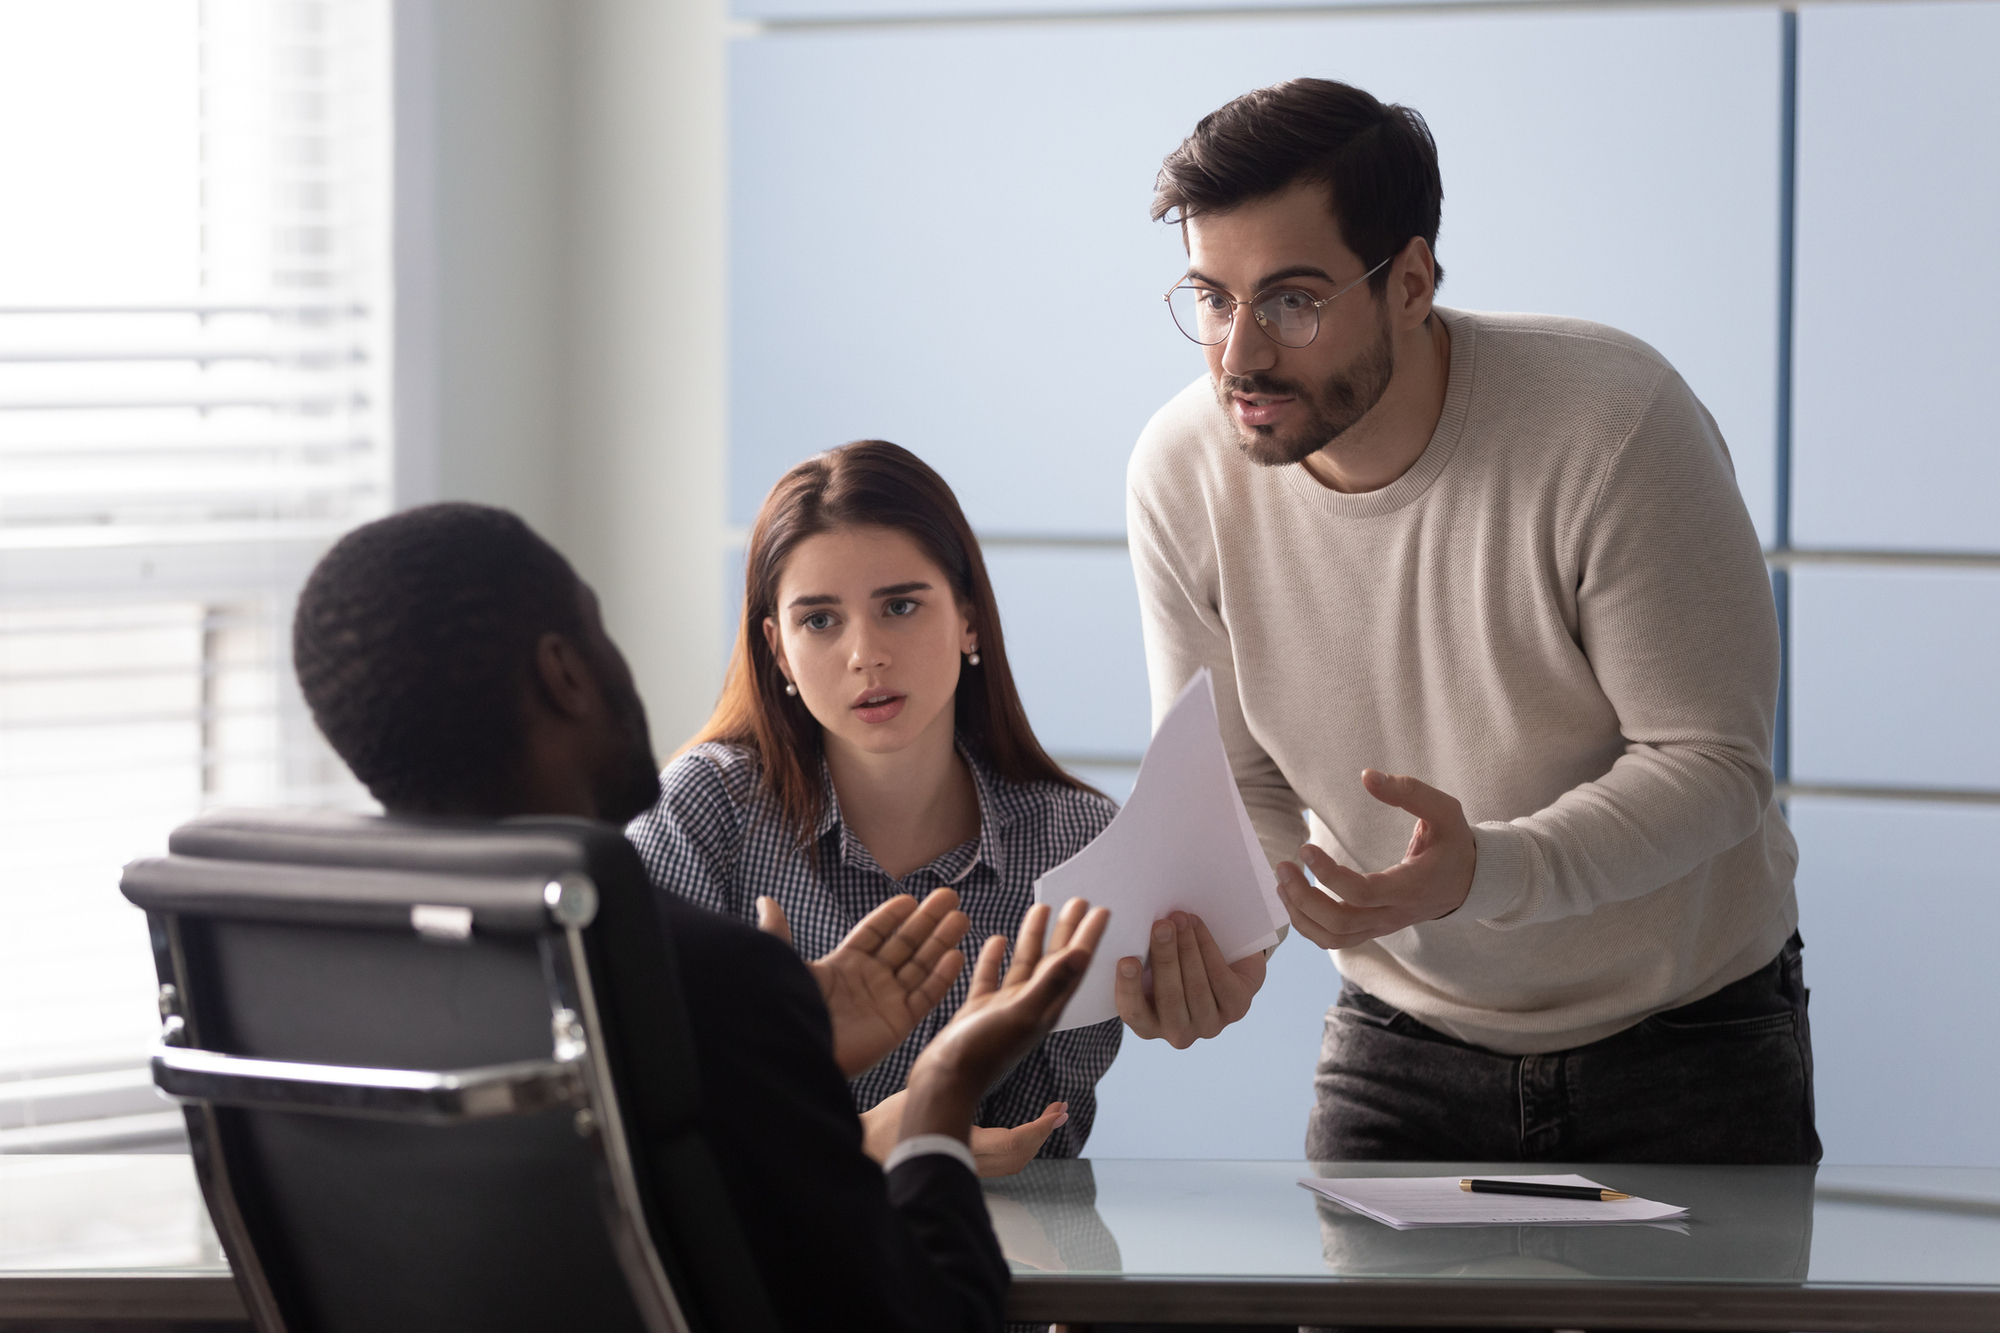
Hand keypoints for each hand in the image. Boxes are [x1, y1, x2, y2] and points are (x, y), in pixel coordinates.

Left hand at [758, 889, 970, 1077]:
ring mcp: (885, 1002)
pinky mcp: (897, 1024)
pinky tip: (956, 956)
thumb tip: (765, 900)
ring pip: (920, 966)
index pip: (874, 933)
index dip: (891, 916)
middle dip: (927, 921)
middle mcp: (868, 981)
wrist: (797, 1053)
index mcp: (843, 965)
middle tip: (949, 896)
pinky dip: (941, 978)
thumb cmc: (789, 1009)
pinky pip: (925, 997)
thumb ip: (778, 931)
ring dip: (941, 942)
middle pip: (904, 944)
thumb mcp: (783, 965)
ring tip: (960, 917)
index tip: (910, 898)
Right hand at [859, 1091, 1067, 1177]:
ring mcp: (965, 1168)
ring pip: (1011, 1161)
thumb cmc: (885, 1125)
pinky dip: (1015, 1145)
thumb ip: (943, 1093)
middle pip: (1018, 1155)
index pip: (1013, 1143)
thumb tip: (961, 1071)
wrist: (869, 1151)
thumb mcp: (917, 1101)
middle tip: (1058, 1112)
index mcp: (962, 1146)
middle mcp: (968, 1162)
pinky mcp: (961, 1165)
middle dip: (1040, 1133)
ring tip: (1045, 1119)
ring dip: (1030, 1140)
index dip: (1039, 1128)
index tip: (1057, 1112)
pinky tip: (1018, 1130)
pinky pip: (999, 1160)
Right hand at [899, 899, 1108, 1144]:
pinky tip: (997, 940)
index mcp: (1046, 1009)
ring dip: (1034, 938)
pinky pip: (991, 977)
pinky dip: (995, 958)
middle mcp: (1030, 1007)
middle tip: (1079, 899)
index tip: (1102, 909)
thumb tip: (1081, 954)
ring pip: (1024, 965)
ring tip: (1042, 907)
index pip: (1074, 966)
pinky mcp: (979, 1011)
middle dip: (1066, 931)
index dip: (1089, 937)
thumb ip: (1050, 984)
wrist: (944, 1083)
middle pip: (1054, 961)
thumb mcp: (1021, 1014)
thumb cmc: (984, 1053)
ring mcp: (1004, 1009)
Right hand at [1114, 911, 1264, 1047]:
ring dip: (1187, 948)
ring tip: (1180, 919)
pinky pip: (1220, 978)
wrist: (1225, 957)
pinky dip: (1207, 948)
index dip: (1129, 988)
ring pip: (1196, 988)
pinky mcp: (1236, 1008)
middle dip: (1165, 958)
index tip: (1127, 960)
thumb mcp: (1154, 962)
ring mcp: (1209, 1024)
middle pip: (1169, 998)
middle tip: (1160, 926)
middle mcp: (1178, 1032)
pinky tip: (1197, 926)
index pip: (1133, 1013)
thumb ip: (1142, 954)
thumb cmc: (1175, 959)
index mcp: (1148, 1025)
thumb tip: (1134, 927)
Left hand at [1275, 769, 1475, 949]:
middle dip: (1304, 899)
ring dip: (1301, 915)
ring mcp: (1383, 925)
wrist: (1468, 881)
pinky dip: (1308, 925)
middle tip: (1283, 867)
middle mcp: (1395, 913)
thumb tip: (1367, 776)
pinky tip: (1293, 898)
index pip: (1364, 893)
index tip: (1305, 849)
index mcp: (1412, 886)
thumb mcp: (1444, 810)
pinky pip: (1336, 939)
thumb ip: (1409, 791)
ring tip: (1282, 883)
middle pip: (1341, 923)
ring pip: (1334, 938)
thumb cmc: (1453, 842)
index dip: (1330, 875)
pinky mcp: (1373, 928)